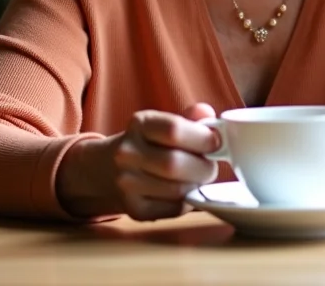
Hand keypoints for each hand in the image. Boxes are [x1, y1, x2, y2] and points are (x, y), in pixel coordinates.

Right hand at [56, 103, 219, 219]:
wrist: (108, 168)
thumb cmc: (150, 143)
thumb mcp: (164, 123)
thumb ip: (189, 118)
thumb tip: (208, 114)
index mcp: (139, 124)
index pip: (174, 130)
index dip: (202, 137)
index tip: (216, 142)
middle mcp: (127, 152)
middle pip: (176, 164)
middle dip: (204, 167)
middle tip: (211, 165)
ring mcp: (126, 183)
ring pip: (177, 190)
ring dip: (197, 185)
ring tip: (198, 177)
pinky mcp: (134, 209)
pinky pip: (174, 209)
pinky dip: (188, 201)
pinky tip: (185, 191)